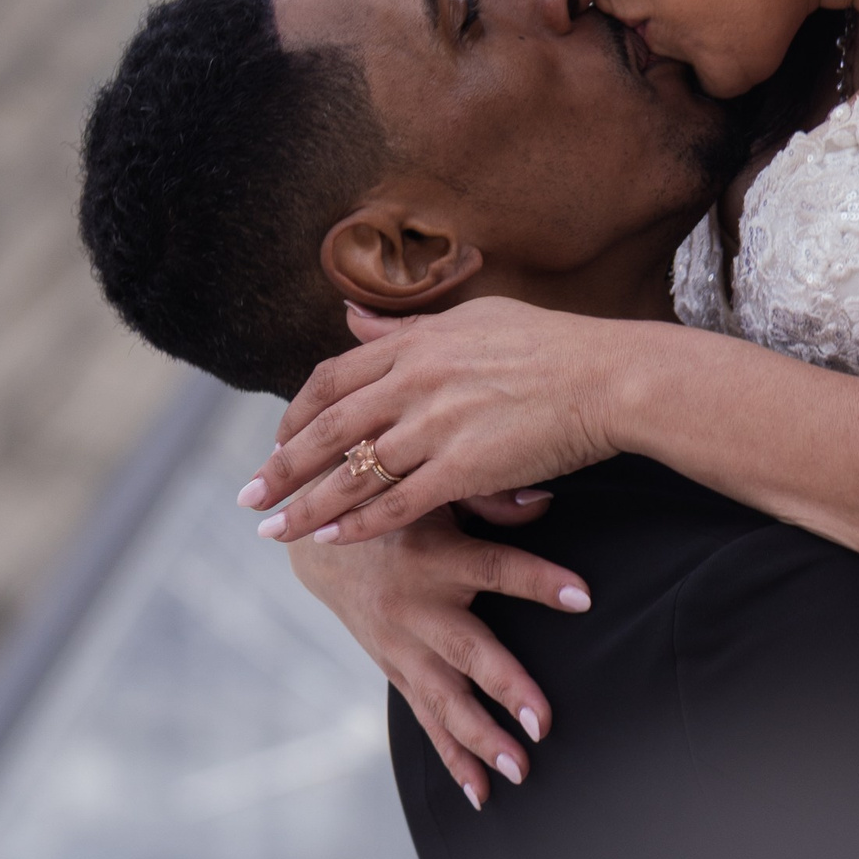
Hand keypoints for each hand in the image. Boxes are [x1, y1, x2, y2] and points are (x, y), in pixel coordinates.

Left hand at [244, 300, 635, 548]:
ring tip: (274, 532)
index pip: (333, 379)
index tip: (277, 442)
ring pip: (353, 472)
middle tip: (250, 495)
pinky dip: (358, 525)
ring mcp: (439, 424)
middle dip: (282, 467)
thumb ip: (406, 327)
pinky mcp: (465, 467)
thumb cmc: (550, 345)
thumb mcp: (473, 318)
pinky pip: (397, 504)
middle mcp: (419, 379)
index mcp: (419, 341)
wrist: (608, 377)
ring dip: (306, 506)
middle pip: (328, 427)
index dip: (297, 414)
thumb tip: (351, 319)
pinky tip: (333, 541)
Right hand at [285, 504, 589, 808]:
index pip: (498, 566)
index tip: (583, 596)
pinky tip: (479, 792)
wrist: (323, 543)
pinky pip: (425, 718)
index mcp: (437, 554)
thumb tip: (546, 501)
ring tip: (518, 770)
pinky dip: (451, 757)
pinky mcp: (394, 669)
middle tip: (542, 723)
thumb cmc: (397, 506)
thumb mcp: (438, 490)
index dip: (540, 580)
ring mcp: (401, 645)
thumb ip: (491, 497)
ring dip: (481, 739)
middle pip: (468, 651)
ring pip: (444, 699)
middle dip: (507, 688)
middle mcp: (417, 606)